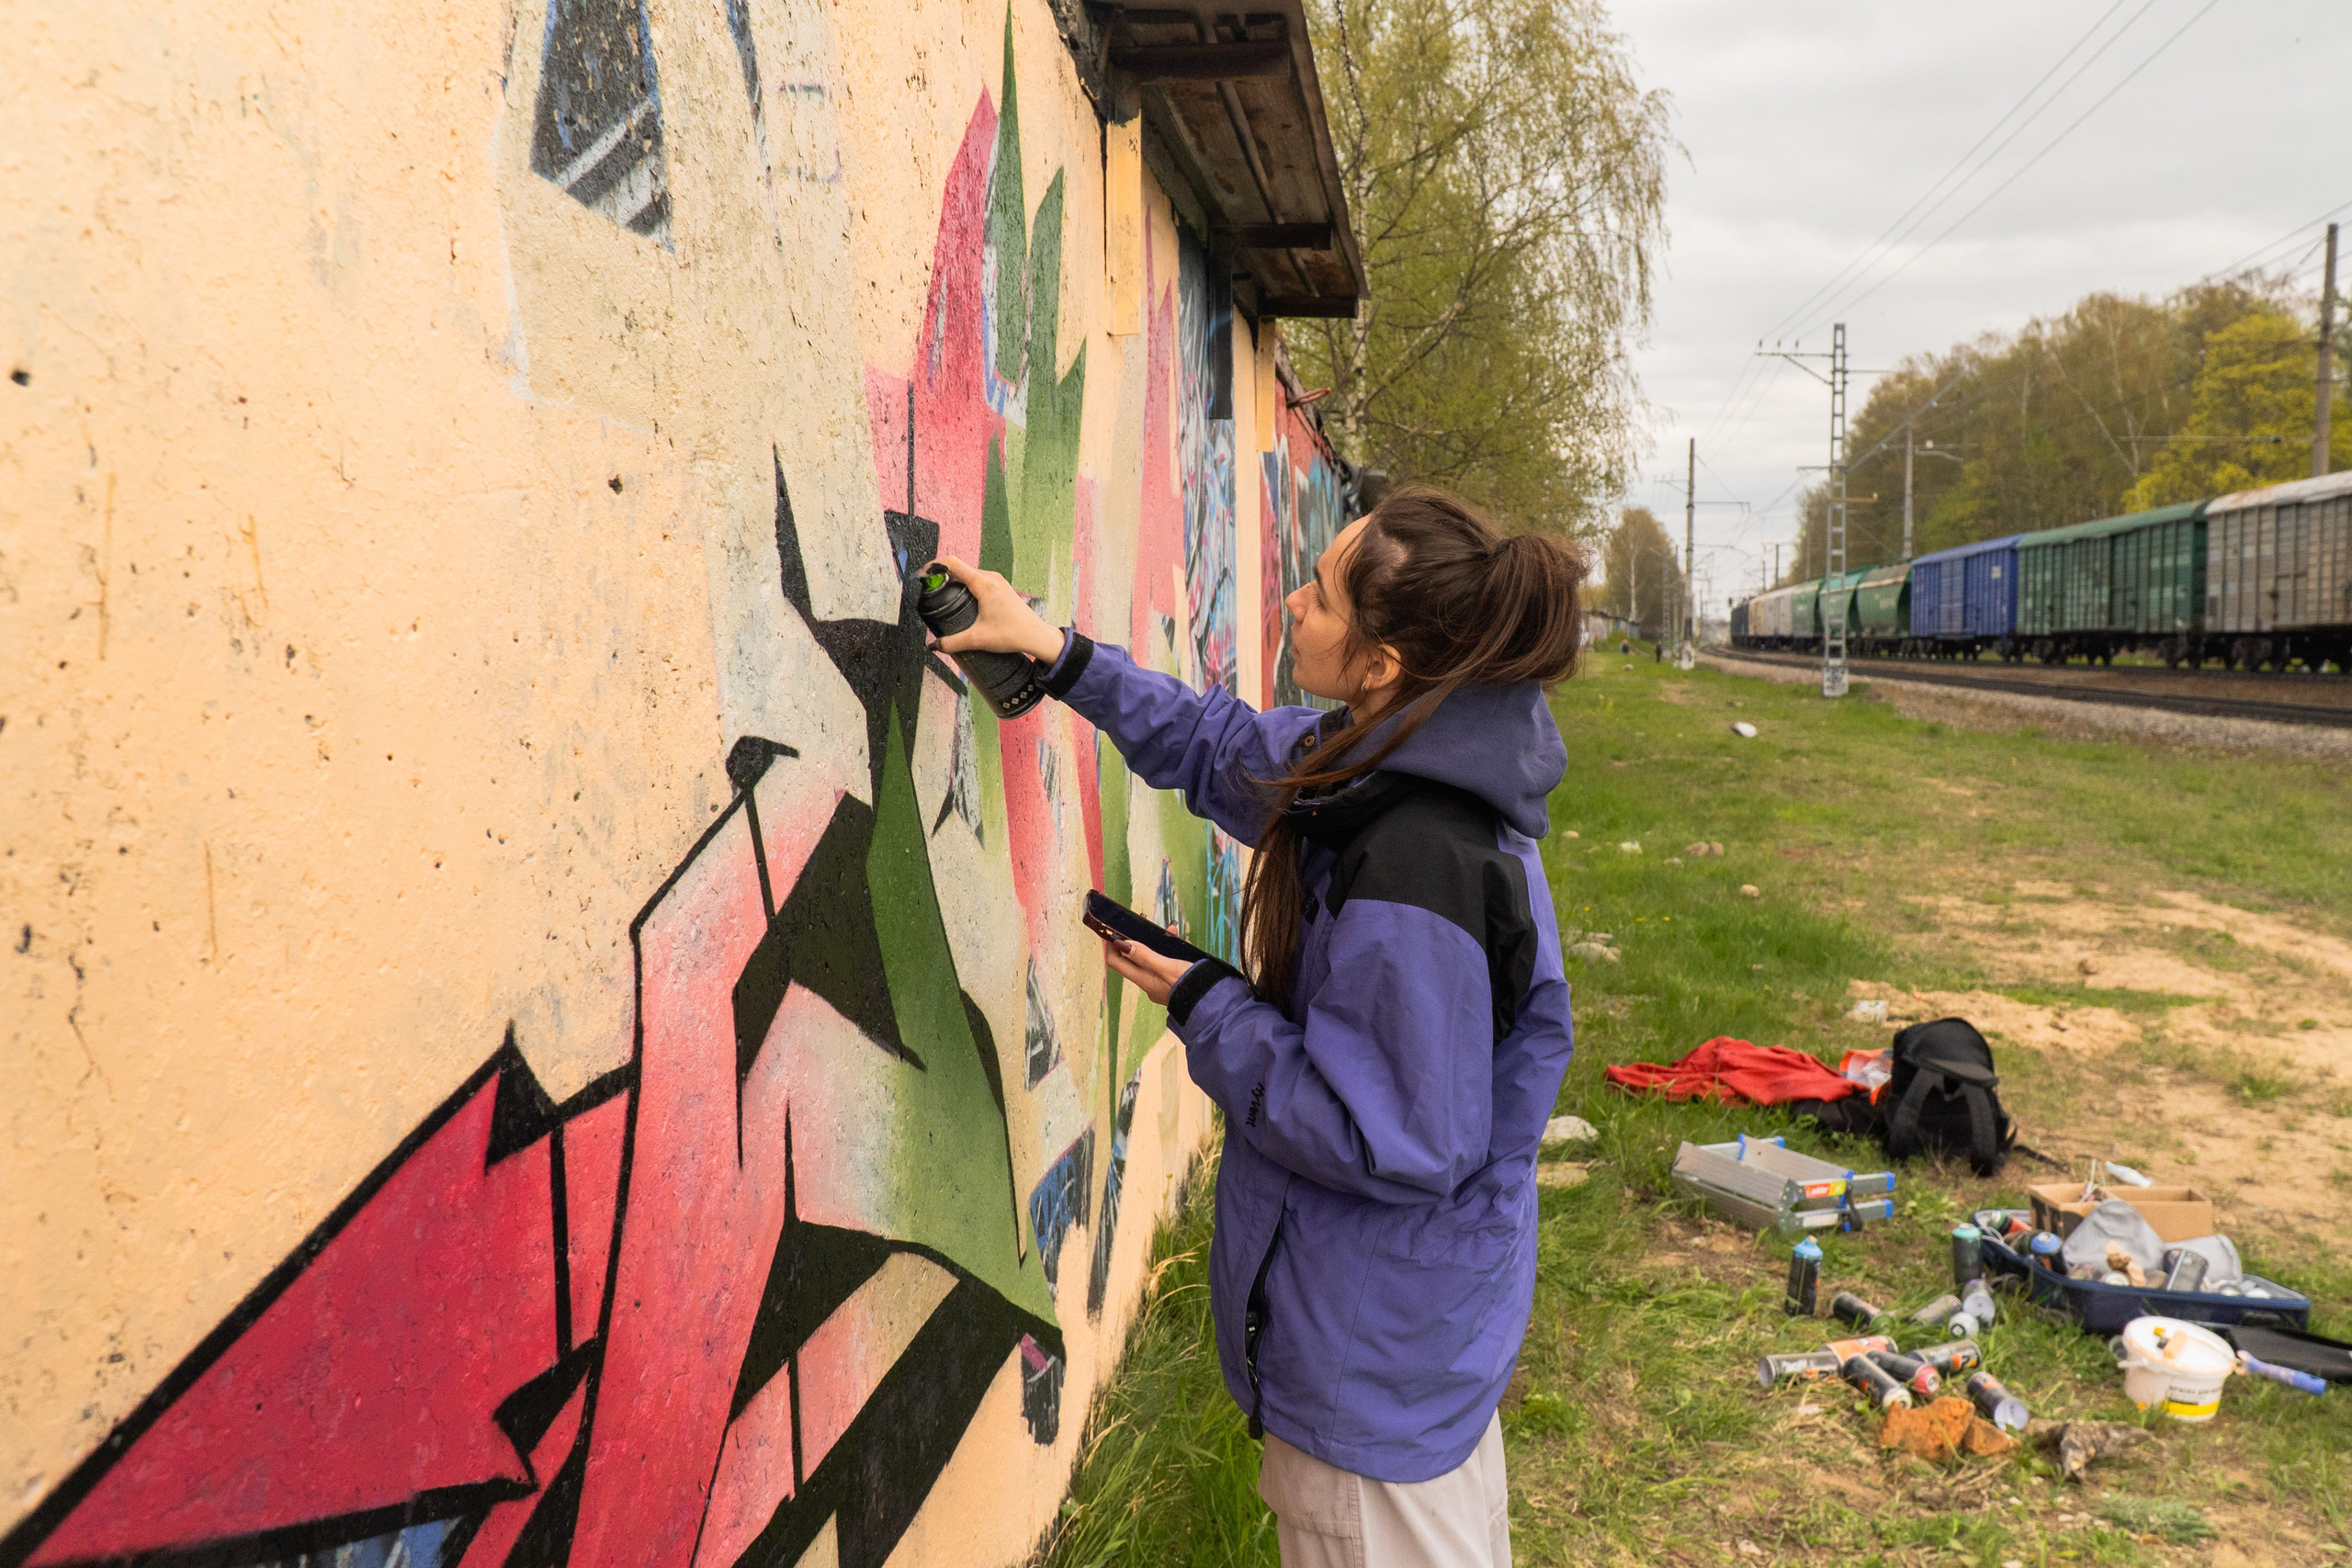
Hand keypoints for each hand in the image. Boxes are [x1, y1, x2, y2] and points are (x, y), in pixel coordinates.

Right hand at [931, 556, 1066, 662]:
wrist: (1036, 636)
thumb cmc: (1013, 634)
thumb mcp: (978, 640)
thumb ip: (952, 643)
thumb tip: (934, 646)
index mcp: (983, 583)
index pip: (952, 563)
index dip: (934, 566)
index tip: (923, 575)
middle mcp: (990, 577)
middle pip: (959, 568)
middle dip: (941, 575)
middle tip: (929, 591)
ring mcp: (997, 581)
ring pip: (969, 573)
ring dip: (954, 580)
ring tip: (943, 596)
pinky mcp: (1000, 587)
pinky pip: (978, 579)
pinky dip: (966, 584)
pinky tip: (961, 600)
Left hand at [1102, 932, 1195, 1006]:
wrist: (1211, 1002)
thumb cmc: (1189, 985)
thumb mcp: (1166, 967)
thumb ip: (1145, 955)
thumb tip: (1122, 944)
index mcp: (1143, 980)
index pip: (1116, 963)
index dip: (1111, 946)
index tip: (1112, 930)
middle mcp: (1149, 982)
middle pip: (1135, 959)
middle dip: (1139, 940)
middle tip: (1143, 924)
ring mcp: (1161, 983)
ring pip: (1154, 959)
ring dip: (1159, 944)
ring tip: (1172, 930)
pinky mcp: (1174, 982)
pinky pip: (1168, 964)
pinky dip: (1173, 952)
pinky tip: (1184, 944)